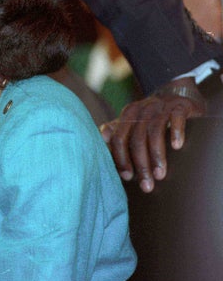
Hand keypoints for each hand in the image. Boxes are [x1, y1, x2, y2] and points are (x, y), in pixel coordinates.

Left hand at [100, 76, 204, 192]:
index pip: (119, 139)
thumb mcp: (132, 122)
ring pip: (155, 132)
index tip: (127, 177)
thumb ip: (116, 131)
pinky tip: (177, 147)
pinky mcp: (180, 106)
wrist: (176, 95)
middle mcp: (142, 109)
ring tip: (160, 175)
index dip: (121, 158)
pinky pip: (176, 118)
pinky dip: (176, 132)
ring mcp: (161, 106)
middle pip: (137, 139)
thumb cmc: (151, 116)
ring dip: (157, 156)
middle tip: (147, 185)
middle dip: (141, 164)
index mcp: (128, 115)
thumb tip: (101, 138)